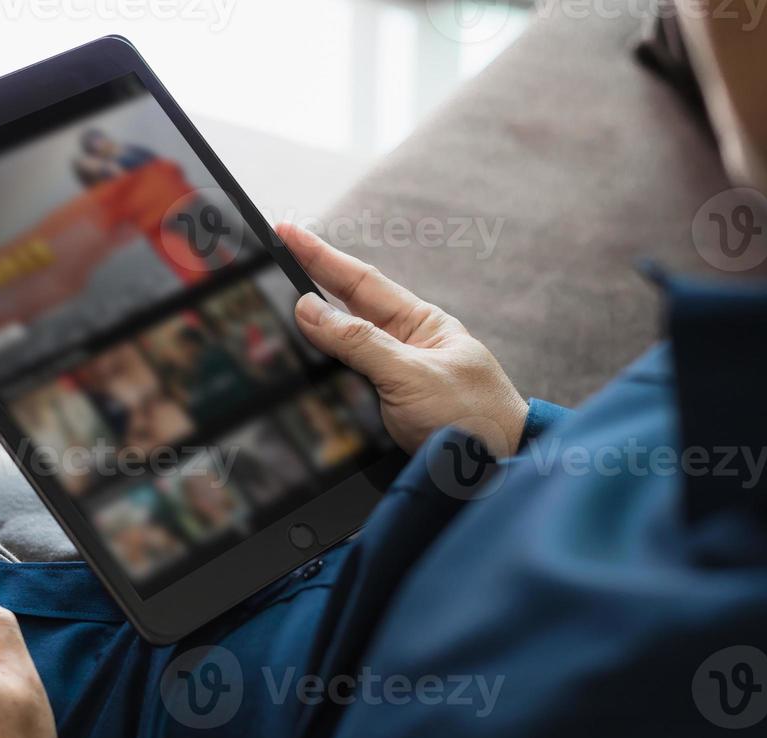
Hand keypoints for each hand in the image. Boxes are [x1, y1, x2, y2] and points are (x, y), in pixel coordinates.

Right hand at [278, 223, 527, 455]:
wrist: (498, 475)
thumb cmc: (475, 419)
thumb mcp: (411, 374)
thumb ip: (360, 342)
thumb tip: (311, 310)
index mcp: (421, 324)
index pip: (360, 281)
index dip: (320, 256)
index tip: (286, 233)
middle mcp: (406, 347)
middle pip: (346, 311)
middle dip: (308, 287)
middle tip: (269, 264)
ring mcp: (395, 381)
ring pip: (341, 351)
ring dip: (310, 337)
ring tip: (274, 315)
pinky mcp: (384, 415)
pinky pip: (345, 386)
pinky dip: (322, 377)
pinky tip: (302, 373)